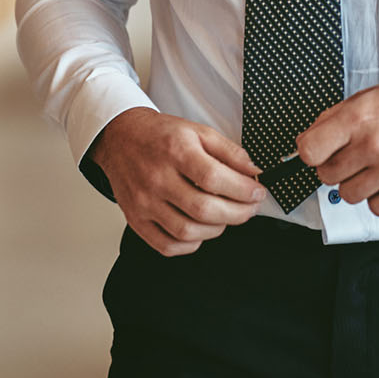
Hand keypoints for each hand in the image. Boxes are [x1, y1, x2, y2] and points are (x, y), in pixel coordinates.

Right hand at [91, 107, 264, 256]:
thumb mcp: (198, 131)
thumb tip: (253, 172)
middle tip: (249, 209)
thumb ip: (229, 151)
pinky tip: (200, 229)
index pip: (214, 178)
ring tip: (225, 216)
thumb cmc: (160, 135)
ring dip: (216, 229)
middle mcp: (157, 178)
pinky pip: (168, 246)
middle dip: (237, 214)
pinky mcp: (136, 221)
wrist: (120, 139)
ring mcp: (144, 203)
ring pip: (187, 232)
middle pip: (203, 209)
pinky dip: (191, 244)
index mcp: (176, 151)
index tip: (257, 193)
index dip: (242, 190)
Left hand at [296, 61, 378, 218]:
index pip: (309, 150)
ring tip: (374, 166)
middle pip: (327, 176)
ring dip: (357, 184)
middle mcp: (374, 142)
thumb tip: (307, 142)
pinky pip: (378, 208)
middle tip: (353, 155)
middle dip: (336, 166)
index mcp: (359, 115)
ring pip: (350, 195)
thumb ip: (336, 117)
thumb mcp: (370, 94)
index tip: (318, 151)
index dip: (310, 152)